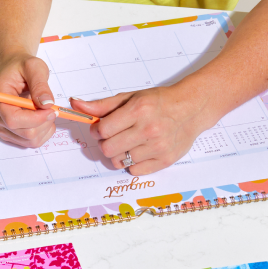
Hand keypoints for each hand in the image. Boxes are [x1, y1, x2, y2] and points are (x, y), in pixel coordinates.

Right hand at [0, 52, 56, 147]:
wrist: (12, 70)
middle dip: (44, 123)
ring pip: (29, 140)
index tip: (52, 110)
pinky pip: (29, 142)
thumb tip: (47, 103)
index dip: (36, 119)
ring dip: (44, 128)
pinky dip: (41, 133)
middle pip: (23, 133)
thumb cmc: (20, 67)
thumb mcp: (33, 67)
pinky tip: (41, 119)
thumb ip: (40, 85)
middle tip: (53, 109)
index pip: (13, 120)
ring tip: (45, 111)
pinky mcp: (7, 133)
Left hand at [71, 86, 208, 174]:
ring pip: (120, 161)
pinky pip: (135, 171)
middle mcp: (149, 130)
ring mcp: (158, 147)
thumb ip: (102, 105)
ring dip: (119, 154)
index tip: (102, 128)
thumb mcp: (130, 97)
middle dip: (105, 143)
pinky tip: (140, 151)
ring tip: (128, 143)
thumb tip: (75, 105)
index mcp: (138, 110)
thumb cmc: (159, 102)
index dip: (97, 130)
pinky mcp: (165, 160)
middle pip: (108, 149)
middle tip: (113, 136)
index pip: (102, 130)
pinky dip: (133, 163)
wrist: (192, 108)